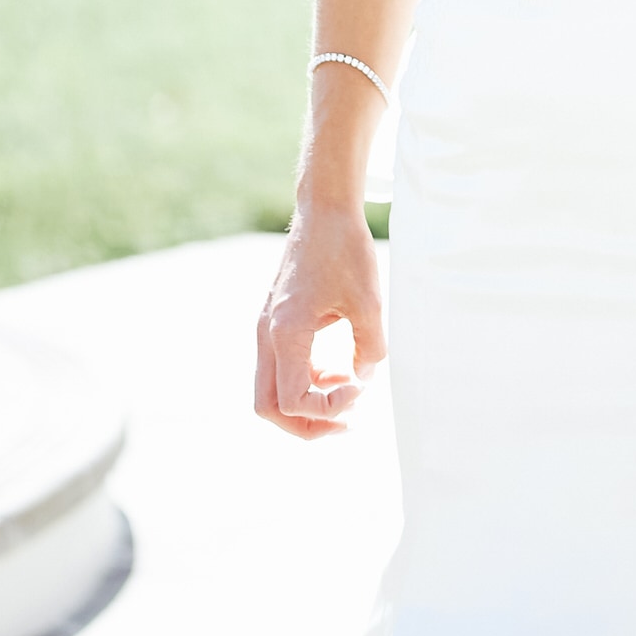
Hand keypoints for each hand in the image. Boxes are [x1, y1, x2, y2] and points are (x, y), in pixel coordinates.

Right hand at [255, 202, 386, 440]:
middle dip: (306, 424)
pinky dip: (305, 381)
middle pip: (267, 407)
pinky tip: (338, 369)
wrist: (324, 211)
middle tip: (345, 420)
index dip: (328, 408)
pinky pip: (280, 369)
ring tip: (348, 389)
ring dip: (306, 404)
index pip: (293, 400)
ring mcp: (266, 329)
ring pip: (270, 390)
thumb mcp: (369, 303)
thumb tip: (363, 380)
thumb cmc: (345, 250)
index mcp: (285, 332)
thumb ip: (369, 350)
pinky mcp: (274, 323)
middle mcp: (266, 334)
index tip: (359, 384)